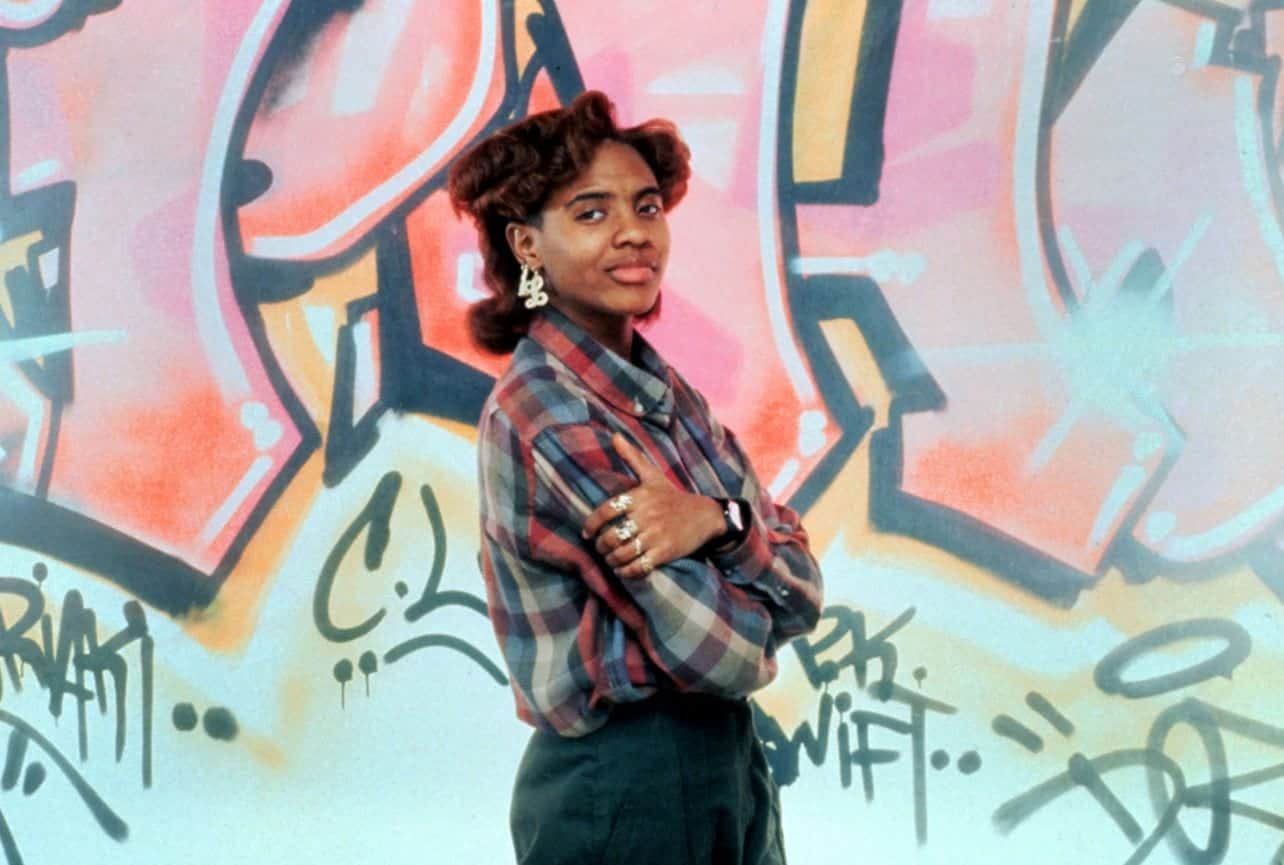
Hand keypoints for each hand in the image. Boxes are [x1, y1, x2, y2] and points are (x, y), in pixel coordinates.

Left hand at [581, 434, 724, 578]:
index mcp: (640, 496)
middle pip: (611, 536)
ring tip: (610, 560)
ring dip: (611, 560)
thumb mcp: (653, 475)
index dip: (592, 525)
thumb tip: (613, 435)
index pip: (606, 511)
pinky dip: (626, 571)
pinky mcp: (665, 552)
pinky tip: (623, 569)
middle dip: (601, 546)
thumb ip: (632, 457)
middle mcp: (646, 515)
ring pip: (622, 553)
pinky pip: (638, 567)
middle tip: (601, 549)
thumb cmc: (673, 496)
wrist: (706, 515)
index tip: (587, 533)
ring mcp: (656, 535)